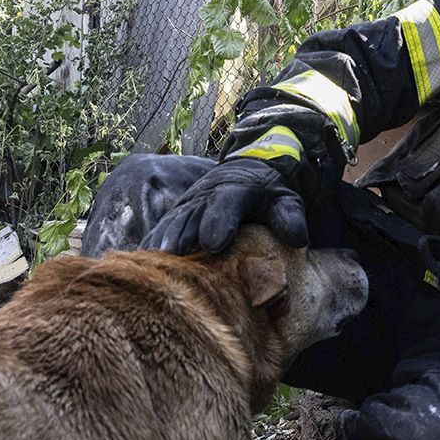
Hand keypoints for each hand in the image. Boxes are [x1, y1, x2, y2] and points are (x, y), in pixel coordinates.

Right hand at [142, 158, 308, 254]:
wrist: (248, 173)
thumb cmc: (268, 194)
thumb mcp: (285, 199)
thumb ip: (290, 215)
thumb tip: (296, 236)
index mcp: (235, 190)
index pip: (226, 202)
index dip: (218, 220)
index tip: (214, 243)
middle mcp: (205, 197)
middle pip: (190, 215)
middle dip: (180, 236)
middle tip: (172, 258)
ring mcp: (187, 207)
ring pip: (171, 224)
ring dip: (162, 243)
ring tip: (152, 266)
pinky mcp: (177, 217)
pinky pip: (161, 232)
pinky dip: (152, 247)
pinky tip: (143, 266)